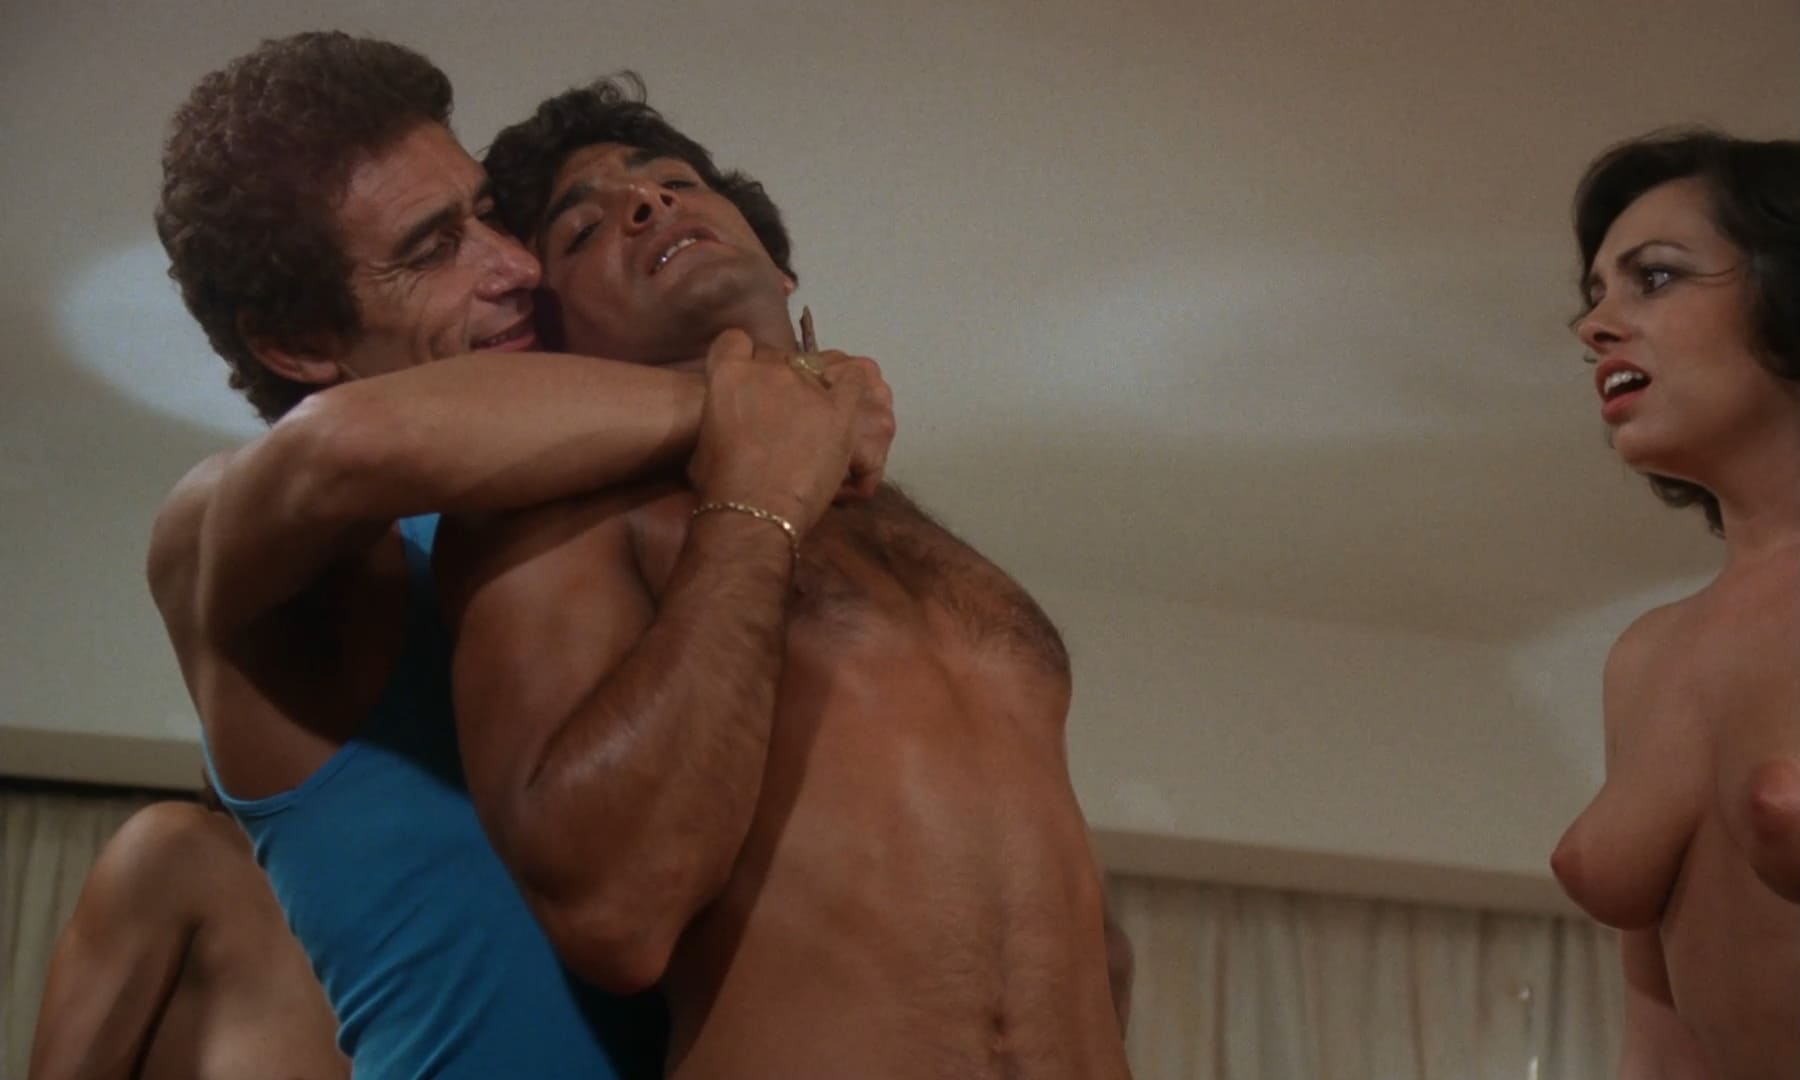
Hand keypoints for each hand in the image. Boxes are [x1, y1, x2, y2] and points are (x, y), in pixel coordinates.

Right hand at [688, 330, 894, 534]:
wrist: (753, 510)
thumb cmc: (719, 484)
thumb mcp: (704, 441)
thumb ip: (718, 416)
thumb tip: (726, 420)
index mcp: (728, 373)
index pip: (735, 342)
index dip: (742, 358)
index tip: (746, 380)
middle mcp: (767, 369)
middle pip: (777, 357)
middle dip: (777, 379)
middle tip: (778, 411)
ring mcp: (806, 386)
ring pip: (814, 367)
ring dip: (810, 386)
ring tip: (809, 416)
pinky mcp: (838, 409)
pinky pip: (852, 380)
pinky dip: (850, 386)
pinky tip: (843, 404)